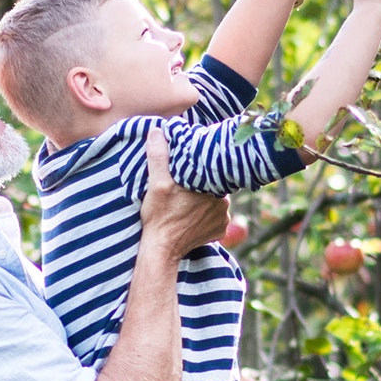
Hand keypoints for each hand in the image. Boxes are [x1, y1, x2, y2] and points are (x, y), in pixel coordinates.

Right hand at [141, 128, 230, 258]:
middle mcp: (223, 203)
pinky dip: (206, 214)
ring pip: (216, 199)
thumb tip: (157, 131)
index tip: (194, 164)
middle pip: (215, 184)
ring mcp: (223, 219)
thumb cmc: (159, 216)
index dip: (204, 165)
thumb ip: (159, 156)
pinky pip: (216, 217)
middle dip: (203, 182)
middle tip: (186, 183)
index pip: (213, 169)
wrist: (161, 249)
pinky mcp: (219, 232)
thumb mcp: (156, 183)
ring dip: (205, 198)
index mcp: (213, 187)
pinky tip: (192, 214)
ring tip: (187, 199)